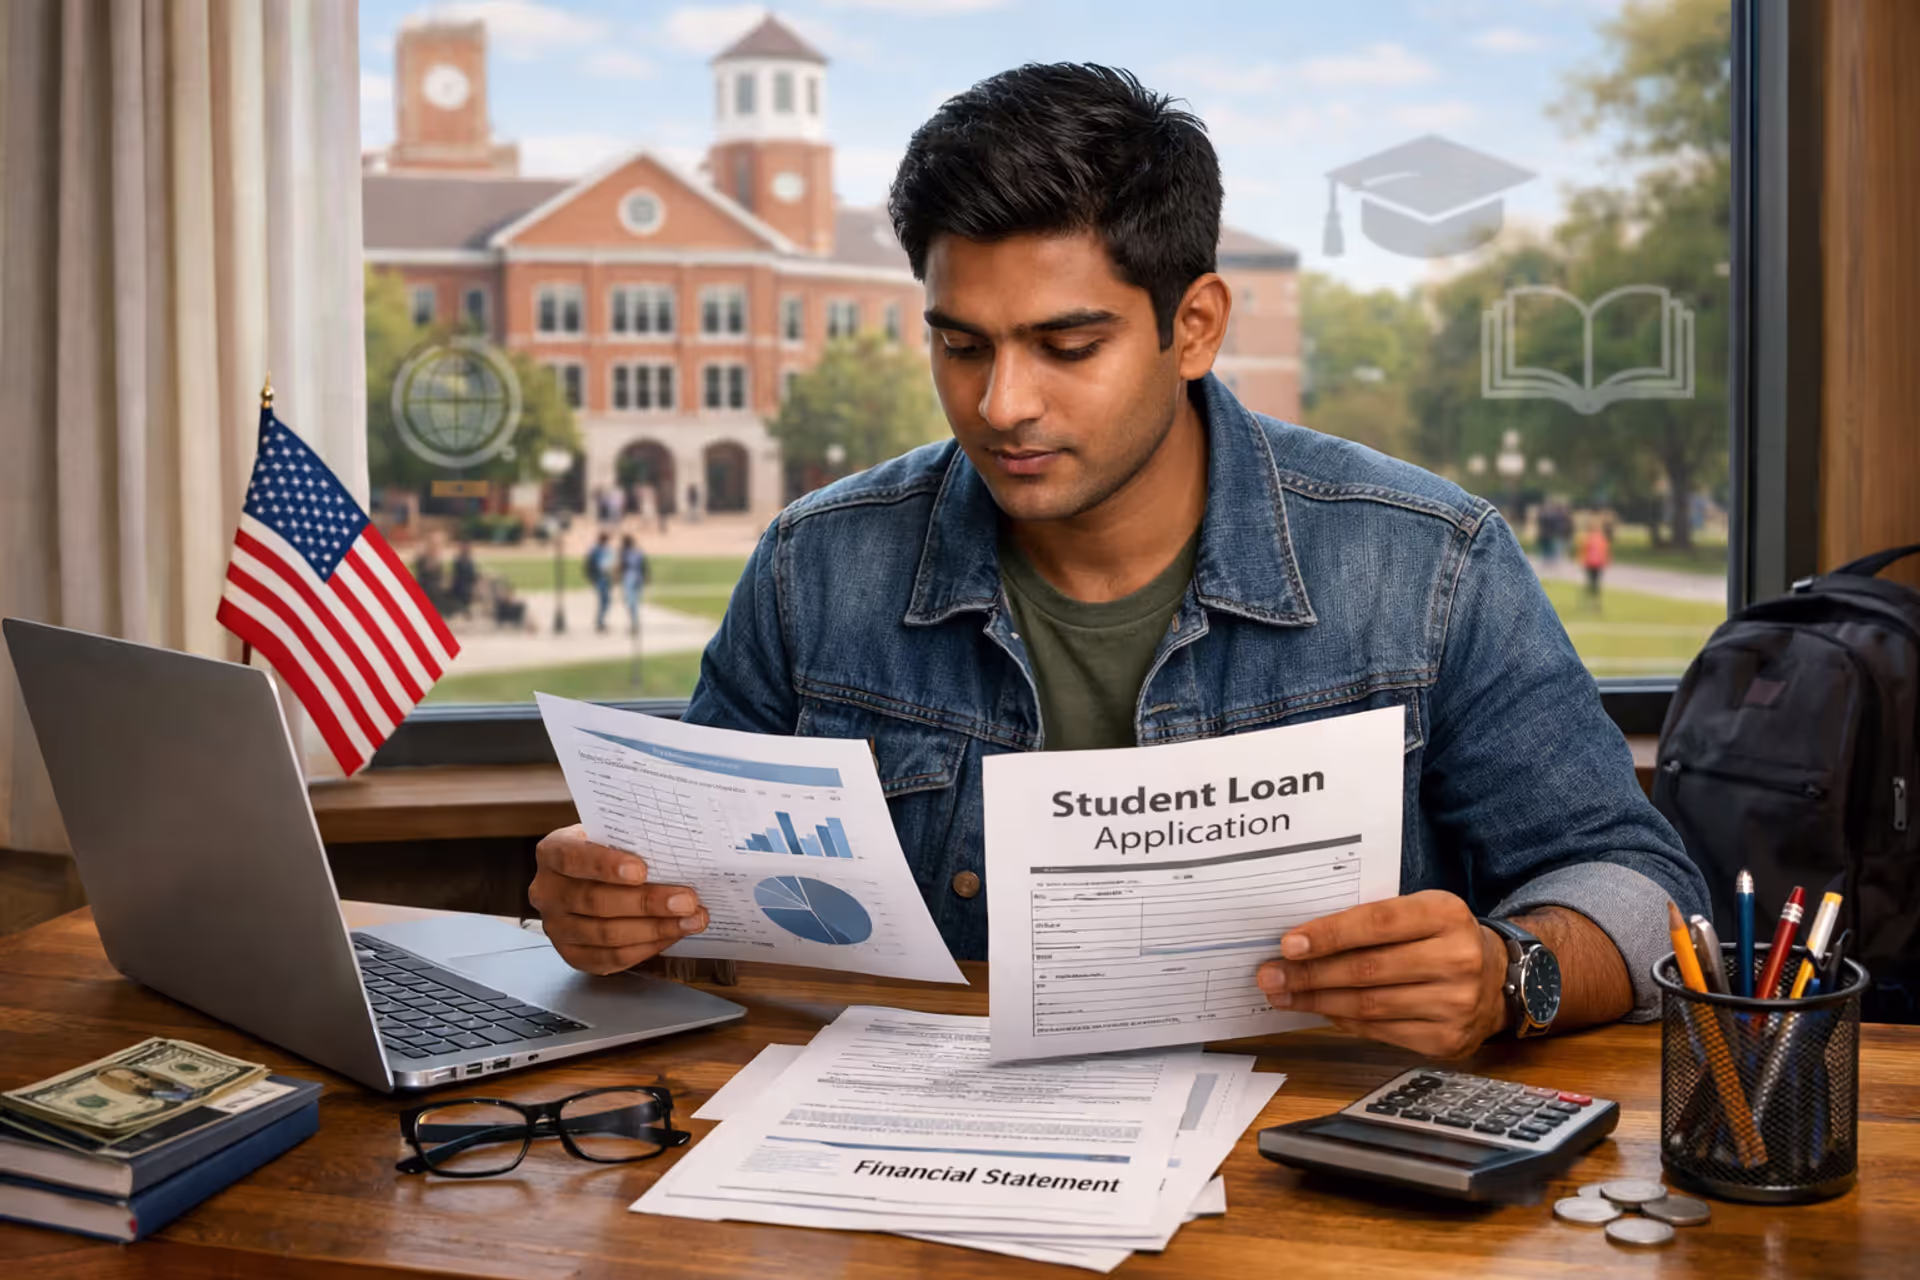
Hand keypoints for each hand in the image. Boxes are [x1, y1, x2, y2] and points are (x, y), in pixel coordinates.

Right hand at [528, 825, 709, 974]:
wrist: (590, 875)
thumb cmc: (608, 850)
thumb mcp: (612, 834)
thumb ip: (633, 841)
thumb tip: (678, 852)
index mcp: (552, 852)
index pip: (573, 858)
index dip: (607, 865)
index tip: (642, 870)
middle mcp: (547, 891)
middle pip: (595, 902)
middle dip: (646, 903)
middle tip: (686, 901)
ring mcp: (556, 927)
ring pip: (606, 934)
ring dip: (655, 929)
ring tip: (690, 920)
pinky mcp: (572, 954)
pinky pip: (610, 958)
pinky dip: (646, 948)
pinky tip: (671, 935)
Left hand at [1255, 890, 1509, 1058]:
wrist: (1499, 978)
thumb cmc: (1442, 937)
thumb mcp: (1419, 911)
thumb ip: (1372, 919)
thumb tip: (1303, 941)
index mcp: (1446, 914)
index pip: (1376, 923)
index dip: (1328, 934)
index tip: (1288, 944)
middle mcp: (1457, 959)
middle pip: (1366, 969)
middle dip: (1309, 974)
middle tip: (1270, 975)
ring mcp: (1456, 1004)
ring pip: (1369, 1005)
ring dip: (1317, 1001)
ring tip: (1283, 995)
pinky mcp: (1447, 1040)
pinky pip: (1381, 1032)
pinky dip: (1344, 1021)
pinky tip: (1320, 1012)